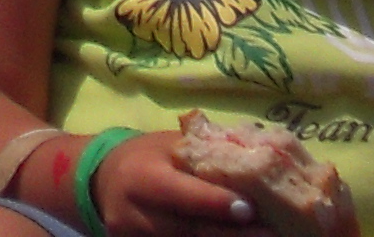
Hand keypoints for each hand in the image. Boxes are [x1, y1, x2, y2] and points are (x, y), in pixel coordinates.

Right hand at [90, 132, 257, 236]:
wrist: (100, 181)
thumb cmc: (144, 157)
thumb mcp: (168, 146)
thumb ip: (204, 154)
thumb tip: (256, 158)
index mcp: (142, 177)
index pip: (182, 194)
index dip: (216, 204)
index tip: (251, 209)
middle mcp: (136, 214)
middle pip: (191, 231)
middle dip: (234, 235)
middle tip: (274, 233)